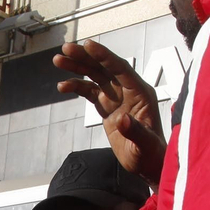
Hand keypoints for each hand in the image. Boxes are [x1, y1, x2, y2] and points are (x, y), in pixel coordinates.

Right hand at [54, 40, 166, 184]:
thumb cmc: (151, 155)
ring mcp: (117, 97)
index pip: (120, 68)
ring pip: (95, 76)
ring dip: (77, 67)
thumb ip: (134, 131)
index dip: (104, 56)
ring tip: (58, 60)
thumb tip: (122, 119)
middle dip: (85, 57)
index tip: (87, 44)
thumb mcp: (145, 145)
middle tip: (65, 48)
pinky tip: (62, 86)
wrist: (148, 165)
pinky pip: (89, 91)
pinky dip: (76, 87)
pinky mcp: (107, 107)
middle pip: (104, 67)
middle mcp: (129, 90)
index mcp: (141, 93)